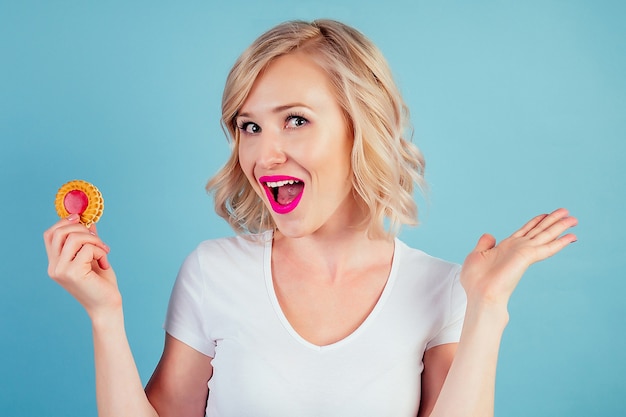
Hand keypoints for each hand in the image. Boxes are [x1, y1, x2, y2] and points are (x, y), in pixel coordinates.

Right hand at [43, 214, 120, 318]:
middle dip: (82, 229)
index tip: (81, 218)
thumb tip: (89, 222)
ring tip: (104, 251)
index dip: (64, 222)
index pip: (50, 235)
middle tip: (98, 240)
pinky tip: (104, 263)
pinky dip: (100, 251)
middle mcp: (54, 267)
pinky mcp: (72, 273)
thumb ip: (88, 241)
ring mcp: (61, 270)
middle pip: (59, 232)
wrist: (107, 307)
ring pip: (74, 237)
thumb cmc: (102, 284)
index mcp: (56, 263)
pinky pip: (86, 248)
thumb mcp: (94, 257)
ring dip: (94, 240)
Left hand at [460, 208, 576, 306]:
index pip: (526, 231)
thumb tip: (490, 236)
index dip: (537, 222)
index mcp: (506, 247)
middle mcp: (518, 248)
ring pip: (546, 236)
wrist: (480, 293)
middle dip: (553, 221)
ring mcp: (524, 253)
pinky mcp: (528, 257)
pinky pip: (547, 248)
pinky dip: (560, 242)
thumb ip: (485, 244)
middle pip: (539, 231)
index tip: (547, 214)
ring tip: (574, 219)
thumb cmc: (476, 280)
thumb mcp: (476, 255)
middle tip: (567, 211)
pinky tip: (571, 237)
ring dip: (560, 227)